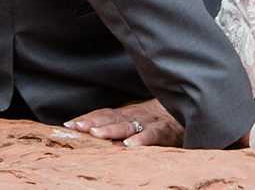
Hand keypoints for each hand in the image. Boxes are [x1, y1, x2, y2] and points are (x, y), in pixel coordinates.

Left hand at [65, 98, 181, 146]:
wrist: (185, 110)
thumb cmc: (155, 119)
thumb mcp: (135, 119)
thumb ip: (117, 123)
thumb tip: (90, 132)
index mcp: (126, 113)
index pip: (103, 113)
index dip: (87, 117)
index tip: (69, 124)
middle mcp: (135, 116)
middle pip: (111, 118)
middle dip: (93, 122)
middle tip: (77, 127)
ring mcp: (149, 122)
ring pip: (127, 125)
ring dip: (111, 129)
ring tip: (96, 134)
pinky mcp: (164, 130)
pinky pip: (152, 135)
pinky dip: (141, 139)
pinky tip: (130, 145)